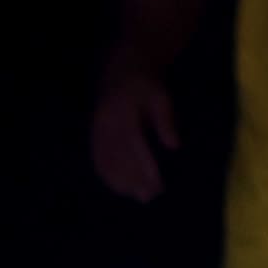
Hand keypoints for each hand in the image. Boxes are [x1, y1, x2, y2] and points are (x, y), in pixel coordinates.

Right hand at [87, 62, 177, 201]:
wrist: (121, 70)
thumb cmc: (146, 85)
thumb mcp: (161, 97)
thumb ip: (166, 121)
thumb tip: (174, 146)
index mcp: (123, 113)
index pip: (134, 146)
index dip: (144, 167)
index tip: (157, 185)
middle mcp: (106, 124)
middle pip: (118, 157)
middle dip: (133, 179)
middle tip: (149, 197)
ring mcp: (97, 129)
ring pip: (106, 160)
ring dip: (119, 180)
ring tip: (135, 196)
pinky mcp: (94, 133)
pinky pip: (97, 157)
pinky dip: (106, 174)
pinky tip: (117, 186)